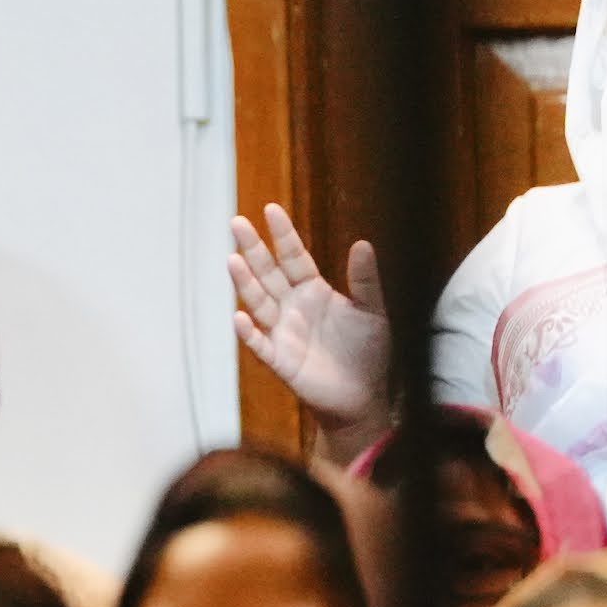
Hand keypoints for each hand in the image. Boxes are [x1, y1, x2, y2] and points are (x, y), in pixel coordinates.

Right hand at [223, 204, 392, 424]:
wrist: (367, 395)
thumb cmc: (371, 350)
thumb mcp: (375, 311)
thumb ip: (366, 280)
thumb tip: (363, 243)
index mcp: (313, 290)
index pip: (294, 257)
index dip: (283, 235)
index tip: (270, 210)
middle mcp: (292, 307)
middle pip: (268, 273)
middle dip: (252, 249)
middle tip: (236, 223)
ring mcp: (283, 332)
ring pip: (258, 302)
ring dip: (244, 283)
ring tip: (232, 260)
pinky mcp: (281, 360)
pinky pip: (260, 344)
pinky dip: (248, 332)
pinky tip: (238, 317)